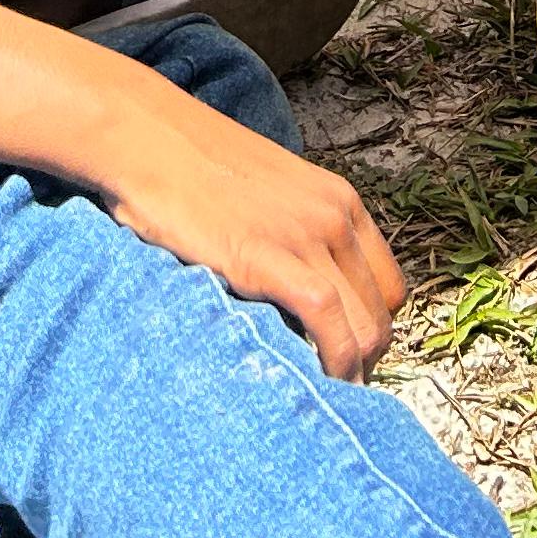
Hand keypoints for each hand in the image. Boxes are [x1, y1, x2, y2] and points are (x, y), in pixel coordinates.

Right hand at [99, 91, 406, 375]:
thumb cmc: (195, 169)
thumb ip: (295, 237)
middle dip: (363, 363)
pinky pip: (328, 320)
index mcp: (339, 201)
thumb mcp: (267, 197)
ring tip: (319, 401)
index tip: (346, 363)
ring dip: (349, 375)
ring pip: (365, 325)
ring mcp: (305, 235)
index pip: (389, 288)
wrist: (147, 136)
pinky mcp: (268, 255)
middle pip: (382, 315)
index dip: (371, 332)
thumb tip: (300, 298)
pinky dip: (332, 363)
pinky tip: (311, 385)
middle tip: (329, 394)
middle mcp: (334, 216)